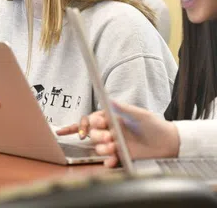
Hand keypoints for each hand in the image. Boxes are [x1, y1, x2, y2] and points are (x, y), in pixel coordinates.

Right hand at [56, 101, 179, 167]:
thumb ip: (124, 109)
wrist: (169, 144)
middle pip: (93, 134)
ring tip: (114, 148)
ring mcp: (115, 143)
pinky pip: (108, 159)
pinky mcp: (121, 155)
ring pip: (98, 147)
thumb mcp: (140, 115)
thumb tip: (109, 100)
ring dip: (103, 148)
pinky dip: (108, 161)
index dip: (91, 122)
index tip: (97, 123)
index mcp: (113, 119)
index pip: (94, 119)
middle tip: (109, 138)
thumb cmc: (155, 126)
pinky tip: (112, 161)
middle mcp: (111, 131)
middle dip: (98, 136)